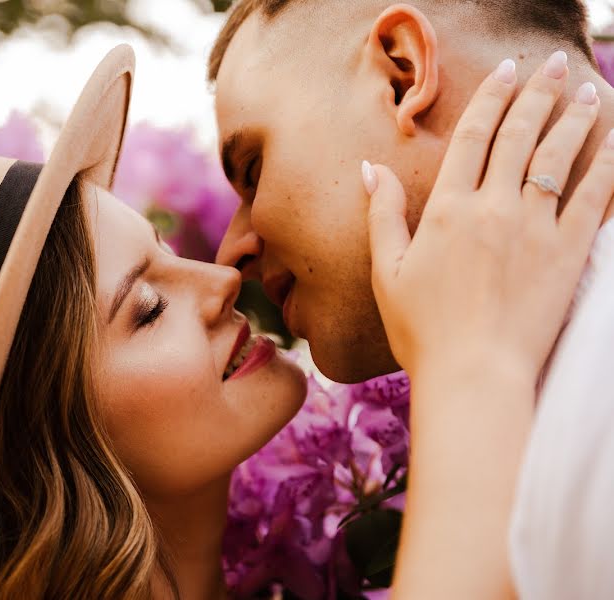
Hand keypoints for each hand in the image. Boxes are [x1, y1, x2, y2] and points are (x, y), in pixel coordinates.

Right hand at [364, 52, 613, 382]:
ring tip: (589, 91)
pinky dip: (606, 166)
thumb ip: (383, 214)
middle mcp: (494, 208)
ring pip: (559, 157)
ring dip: (576, 119)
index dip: (490, 97)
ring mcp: (535, 228)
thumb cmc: (422, 329)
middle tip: (555, 66)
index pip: (473, 136)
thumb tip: (371, 168)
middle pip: (520, 136)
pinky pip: (593, 198)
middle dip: (539, 94)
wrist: (473, 374)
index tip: (505, 71)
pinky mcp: (567, 253)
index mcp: (448, 209)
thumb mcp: (387, 271)